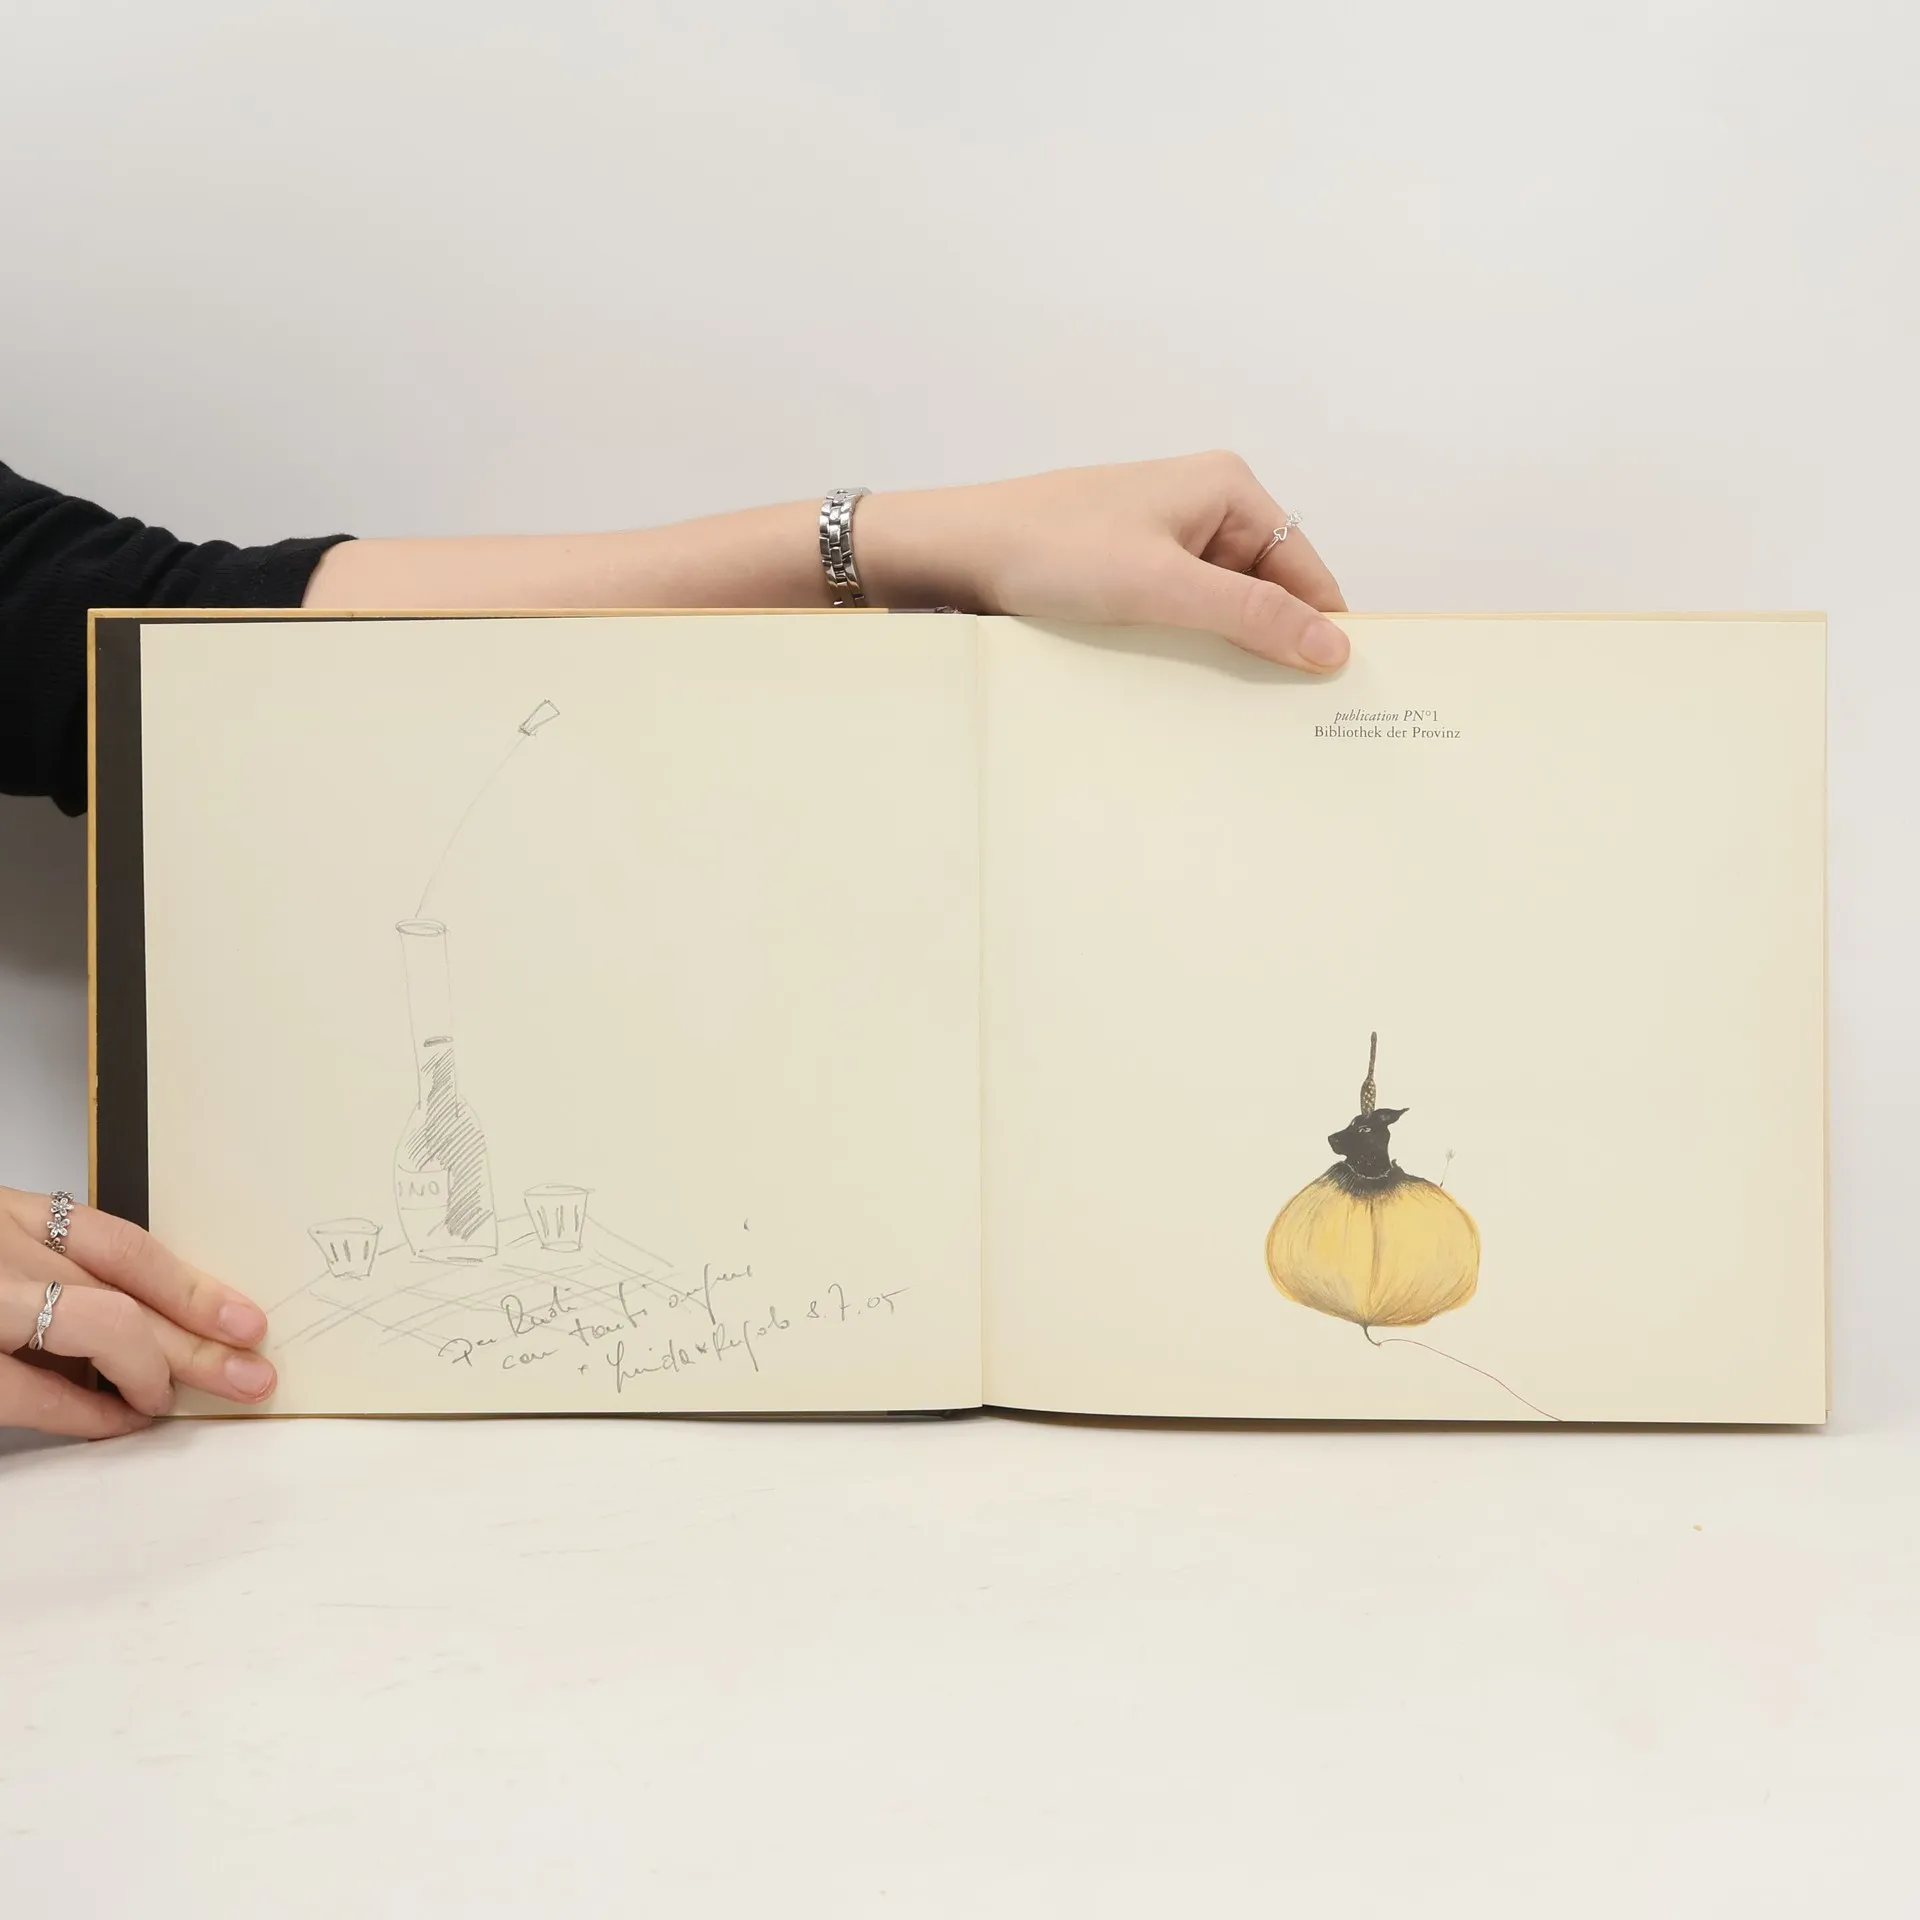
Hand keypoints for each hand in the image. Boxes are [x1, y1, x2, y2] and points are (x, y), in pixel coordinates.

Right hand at [1, 1189, 275, 1437]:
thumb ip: (50, 1279)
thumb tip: (141, 1330)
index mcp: (13, 1217)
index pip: (124, 1247)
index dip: (192, 1288)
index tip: (243, 1320)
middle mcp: (4, 1252)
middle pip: (126, 1290)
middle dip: (198, 1338)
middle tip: (249, 1373)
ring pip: (102, 1325)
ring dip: (157, 1369)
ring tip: (179, 1401)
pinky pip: (40, 1392)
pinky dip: (87, 1412)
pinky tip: (119, 1420)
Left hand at [857, 451, 1350, 672]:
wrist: (953, 554)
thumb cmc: (1049, 549)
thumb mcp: (1162, 587)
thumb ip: (1252, 616)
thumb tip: (1332, 646)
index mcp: (1227, 489)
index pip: (1305, 568)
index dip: (1321, 628)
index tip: (1335, 691)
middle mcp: (1202, 507)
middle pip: (1268, 591)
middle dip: (1272, 646)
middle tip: (1286, 717)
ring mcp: (1163, 541)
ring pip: (1222, 610)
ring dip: (1225, 653)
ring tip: (1235, 710)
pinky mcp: (1128, 572)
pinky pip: (1180, 617)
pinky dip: (1186, 649)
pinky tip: (1183, 689)